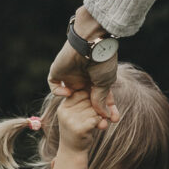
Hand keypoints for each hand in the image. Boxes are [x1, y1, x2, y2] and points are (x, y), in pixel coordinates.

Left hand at [48, 7, 119, 126]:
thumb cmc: (102, 60)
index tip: (114, 120)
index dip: (108, 110)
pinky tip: (68, 93)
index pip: (101, 99)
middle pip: (87, 101)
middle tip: (102, 126)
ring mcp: (70, 76)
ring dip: (77, 108)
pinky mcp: (57, 72)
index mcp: (97, 79)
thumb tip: (104, 115)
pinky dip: (58, 92)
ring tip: (86, 117)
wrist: (91, 42)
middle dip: (95, 114)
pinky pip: (54, 86)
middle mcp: (83, 79)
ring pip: (71, 98)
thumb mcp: (105, 83)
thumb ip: (101, 99)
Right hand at [55, 89, 102, 153]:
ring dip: (98, 116)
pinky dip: (100, 122)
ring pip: (94, 110)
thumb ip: (82, 103)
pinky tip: (96, 127)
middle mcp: (65, 112)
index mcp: (63, 106)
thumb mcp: (74, 114)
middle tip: (92, 117)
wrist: (73, 152)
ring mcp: (71, 121)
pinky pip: (96, 119)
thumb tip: (97, 90)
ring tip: (93, 123)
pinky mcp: (79, 129)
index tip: (91, 108)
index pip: (81, 92)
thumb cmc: (77, 130)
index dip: (90, 99)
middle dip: (95, 108)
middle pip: (89, 100)